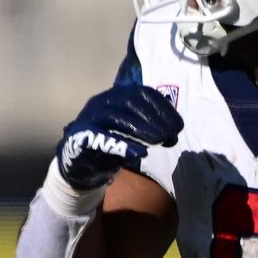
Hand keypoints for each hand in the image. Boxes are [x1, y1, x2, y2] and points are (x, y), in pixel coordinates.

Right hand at [56, 84, 182, 193]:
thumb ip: (150, 128)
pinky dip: (122, 145)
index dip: (163, 108)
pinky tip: (140, 153)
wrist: (79, 164)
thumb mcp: (132, 133)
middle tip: (170, 135)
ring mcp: (89, 117)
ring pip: (117, 116)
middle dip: (155, 118)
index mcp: (117, 95)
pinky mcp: (80, 136)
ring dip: (141, 128)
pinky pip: (101, 138)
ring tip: (158, 141)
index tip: (178, 125)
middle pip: (132, 102)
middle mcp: (102, 101)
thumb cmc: (109, 144)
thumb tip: (173, 133)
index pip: (143, 93)